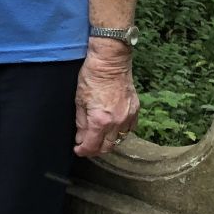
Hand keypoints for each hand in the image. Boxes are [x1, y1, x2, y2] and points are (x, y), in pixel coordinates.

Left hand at [73, 41, 138, 156]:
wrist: (110, 62)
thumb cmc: (92, 77)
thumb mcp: (79, 100)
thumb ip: (81, 122)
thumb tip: (80, 137)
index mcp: (100, 121)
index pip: (92, 145)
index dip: (83, 151)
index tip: (78, 150)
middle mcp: (117, 122)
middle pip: (107, 147)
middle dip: (95, 150)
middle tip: (86, 146)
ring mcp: (128, 117)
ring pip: (119, 140)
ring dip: (108, 143)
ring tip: (98, 139)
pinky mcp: (135, 110)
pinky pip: (129, 129)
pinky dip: (120, 133)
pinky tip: (112, 129)